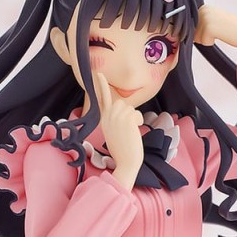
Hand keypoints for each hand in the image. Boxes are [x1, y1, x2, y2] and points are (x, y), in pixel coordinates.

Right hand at [94, 72, 143, 189]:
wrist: (126, 162)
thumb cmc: (123, 151)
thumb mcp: (115, 133)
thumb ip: (116, 121)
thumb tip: (127, 115)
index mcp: (103, 120)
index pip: (101, 99)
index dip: (101, 86)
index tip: (98, 74)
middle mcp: (107, 117)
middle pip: (121, 103)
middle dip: (128, 113)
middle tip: (130, 126)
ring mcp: (116, 117)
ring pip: (129, 108)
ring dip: (133, 118)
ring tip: (130, 132)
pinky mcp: (125, 118)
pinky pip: (136, 113)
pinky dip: (138, 121)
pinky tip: (134, 131)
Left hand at [194, 5, 236, 53]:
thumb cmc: (229, 29)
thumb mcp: (212, 21)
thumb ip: (199, 23)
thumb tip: (184, 30)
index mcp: (203, 7)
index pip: (190, 27)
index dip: (200, 33)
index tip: (213, 28)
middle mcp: (204, 10)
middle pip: (192, 33)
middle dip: (203, 37)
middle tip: (217, 31)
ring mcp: (206, 17)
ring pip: (196, 38)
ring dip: (207, 40)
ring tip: (219, 32)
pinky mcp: (209, 27)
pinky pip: (203, 42)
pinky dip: (211, 42)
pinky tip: (221, 35)